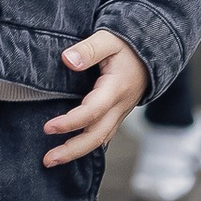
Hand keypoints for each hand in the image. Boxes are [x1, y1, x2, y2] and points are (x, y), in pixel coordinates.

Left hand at [44, 29, 147, 166]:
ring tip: (53, 160)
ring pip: (100, 140)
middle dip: (72, 151)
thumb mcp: (109, 39)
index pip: (92, 112)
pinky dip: (87, 146)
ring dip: (77, 152)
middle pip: (97, 136)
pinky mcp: (116, 115)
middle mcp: (119, 107)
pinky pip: (103, 135)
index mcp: (115, 89)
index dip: (70, 122)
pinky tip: (71, 152)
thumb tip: (67, 60)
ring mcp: (119, 114)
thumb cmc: (128, 46)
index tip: (48, 128)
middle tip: (48, 160)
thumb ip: (88, 50)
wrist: (153, 53)